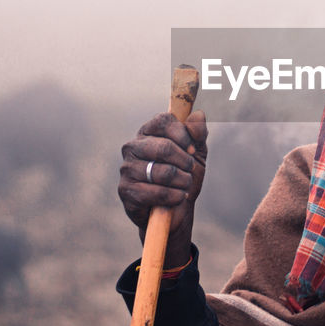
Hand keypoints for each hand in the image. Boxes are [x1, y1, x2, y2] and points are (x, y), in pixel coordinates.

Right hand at [117, 110, 207, 268]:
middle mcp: (132, 147)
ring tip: (184, 186)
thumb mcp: (197, 154)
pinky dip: (174, 197)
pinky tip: (178, 198)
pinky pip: (156, 192)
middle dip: (185, 162)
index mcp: (148, 132)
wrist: (177, 210)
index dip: (183, 135)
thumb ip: (198, 134)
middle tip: (190, 171)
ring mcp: (127, 169)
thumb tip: (198, 115)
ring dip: (182, 181)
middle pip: (164, 147)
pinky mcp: (125, 191)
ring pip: (163, 172)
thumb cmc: (183, 177)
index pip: (164, 121)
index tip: (192, 150)